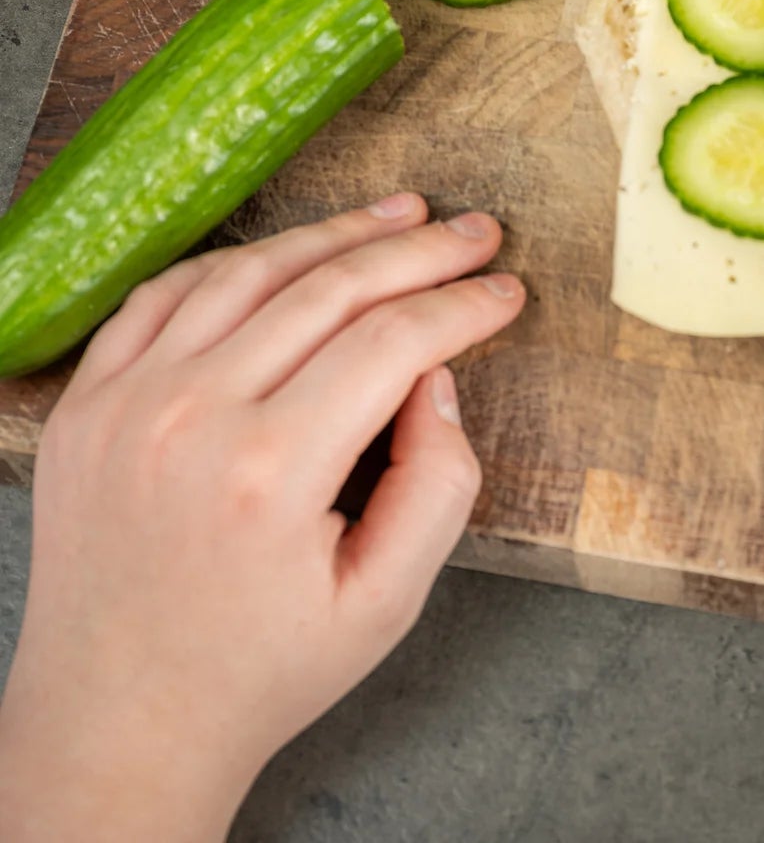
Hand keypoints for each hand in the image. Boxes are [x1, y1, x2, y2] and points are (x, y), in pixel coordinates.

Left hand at [0, 195, 524, 842]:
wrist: (119, 720)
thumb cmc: (262, 670)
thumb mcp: (385, 605)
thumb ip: (438, 486)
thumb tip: (439, 375)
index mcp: (269, 474)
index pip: (390, 343)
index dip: (461, 305)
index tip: (507, 288)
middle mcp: (189, 419)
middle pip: (327, 291)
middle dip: (417, 252)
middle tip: (476, 230)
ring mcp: (125, 402)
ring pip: (248, 273)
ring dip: (333, 234)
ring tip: (401, 214)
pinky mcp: (85, 402)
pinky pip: (165, 294)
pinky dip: (238, 261)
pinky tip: (292, 252)